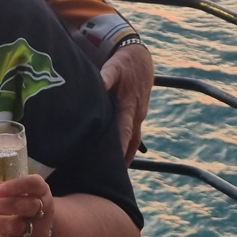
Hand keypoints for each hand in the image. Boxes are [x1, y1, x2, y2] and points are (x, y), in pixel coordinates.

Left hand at [101, 40, 152, 163]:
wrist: (140, 57)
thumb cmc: (124, 63)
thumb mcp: (114, 67)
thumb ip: (105, 78)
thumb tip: (97, 86)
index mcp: (129, 106)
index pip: (124, 133)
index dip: (119, 149)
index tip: (113, 165)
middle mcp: (136, 115)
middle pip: (130, 143)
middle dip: (122, 160)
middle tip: (111, 179)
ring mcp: (139, 116)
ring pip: (133, 141)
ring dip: (126, 156)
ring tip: (115, 174)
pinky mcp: (137, 115)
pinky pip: (133, 134)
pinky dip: (127, 146)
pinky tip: (119, 156)